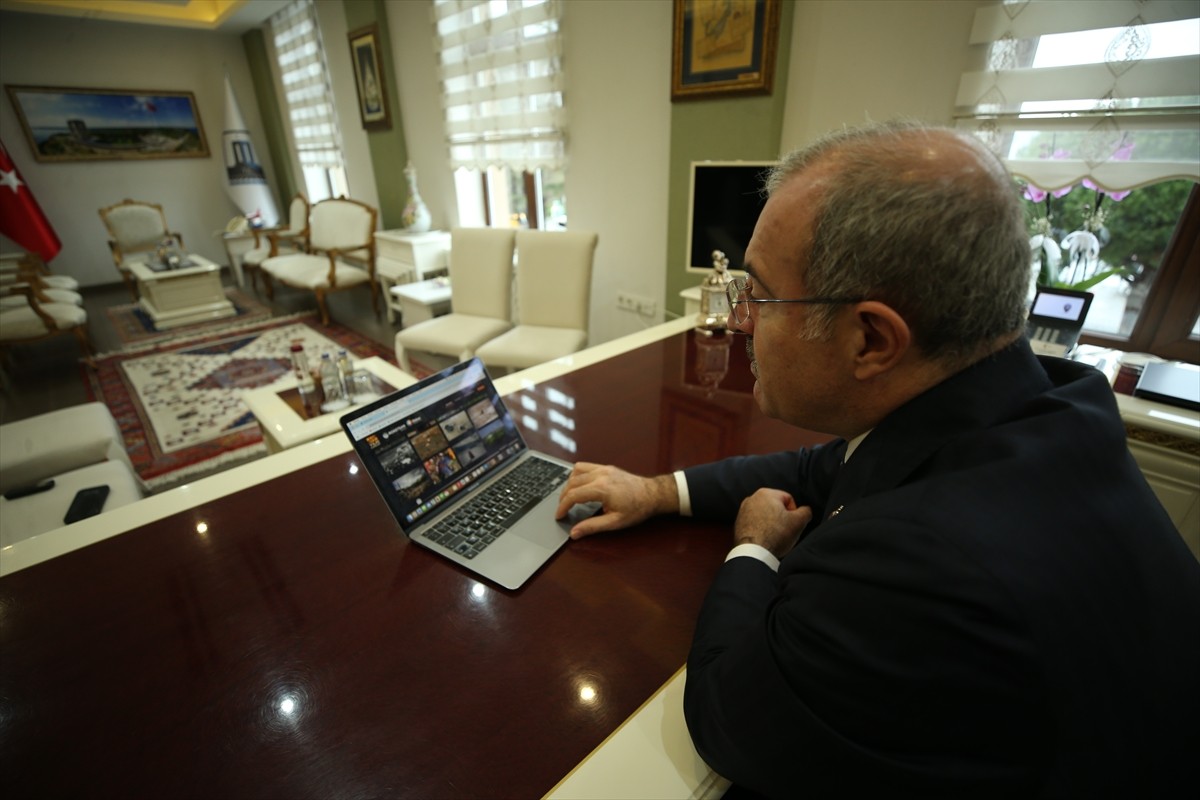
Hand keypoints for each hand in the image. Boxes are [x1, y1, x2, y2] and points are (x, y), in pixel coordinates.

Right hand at [555, 462, 677, 538]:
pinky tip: (578, 485)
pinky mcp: (606, 467)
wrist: (652, 494)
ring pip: (576, 471)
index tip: (559, 516)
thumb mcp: (615, 522)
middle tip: (562, 510)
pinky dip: (577, 475)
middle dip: (563, 497)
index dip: (562, 507)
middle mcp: (601, 475)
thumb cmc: (637, 508)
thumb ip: (592, 526)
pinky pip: (585, 466)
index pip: (573, 495)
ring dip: (569, 484)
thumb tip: (574, 533)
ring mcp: (603, 469)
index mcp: (602, 488)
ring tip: (568, 497)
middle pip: (572, 483)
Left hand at [734, 489, 812, 559]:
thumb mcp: (799, 522)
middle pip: (775, 507)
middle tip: (784, 531)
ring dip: (771, 524)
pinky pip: (755, 523)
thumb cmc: (775, 535)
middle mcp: (752, 498)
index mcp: (766, 493)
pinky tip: (765, 539)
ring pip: (765, 515)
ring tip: (774, 536)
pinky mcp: (738, 523)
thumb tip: (805, 511)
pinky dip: (761, 529)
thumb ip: (806, 512)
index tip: (792, 524)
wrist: (753, 552)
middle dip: (782, 518)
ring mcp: (743, 511)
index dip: (794, 513)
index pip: (788, 499)